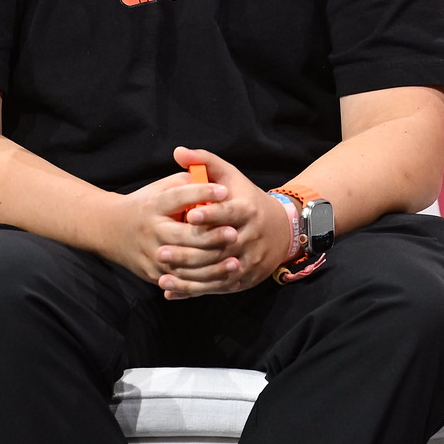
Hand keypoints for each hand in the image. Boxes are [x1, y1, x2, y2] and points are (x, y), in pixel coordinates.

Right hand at [90, 171, 234, 287]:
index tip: (225, 191)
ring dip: (213, 265)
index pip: (178, 197)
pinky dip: (203, 281)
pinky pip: (181, 281)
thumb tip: (212, 179)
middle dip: (211, 236)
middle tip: (234, 233)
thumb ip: (184, 183)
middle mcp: (151, 231)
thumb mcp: (160, 188)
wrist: (110, 230)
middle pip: (183, 236)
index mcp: (153, 205)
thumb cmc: (146, 204)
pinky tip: (223, 278)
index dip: (202, 193)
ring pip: (185, 264)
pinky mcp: (153, 273)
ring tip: (236, 261)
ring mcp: (151, 255)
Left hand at [155, 146, 294, 298]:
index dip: (211, 214)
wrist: (282, 230)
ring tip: (162, 275)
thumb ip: (205, 162)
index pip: (230, 213)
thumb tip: (177, 152)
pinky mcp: (244, 279)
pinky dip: (195, 291)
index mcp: (247, 210)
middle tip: (161, 252)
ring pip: (217, 272)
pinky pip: (218, 287)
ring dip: (189, 277)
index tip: (189, 214)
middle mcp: (250, 237)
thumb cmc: (247, 199)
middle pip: (219, 248)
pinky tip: (172, 292)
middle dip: (190, 252)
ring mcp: (248, 261)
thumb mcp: (230, 176)